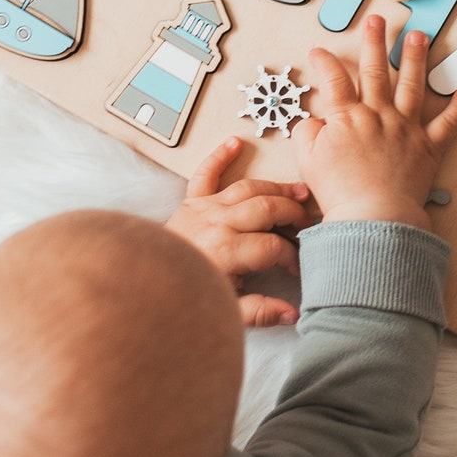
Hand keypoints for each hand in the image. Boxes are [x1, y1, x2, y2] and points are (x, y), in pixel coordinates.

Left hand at [169, 135, 310, 326]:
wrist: (147, 288)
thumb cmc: (188, 299)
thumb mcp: (226, 311)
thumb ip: (260, 311)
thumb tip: (293, 314)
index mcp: (227, 252)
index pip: (273, 246)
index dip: (292, 257)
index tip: (299, 268)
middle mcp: (217, 223)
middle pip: (267, 208)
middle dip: (293, 214)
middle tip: (309, 224)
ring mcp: (203, 208)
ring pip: (248, 188)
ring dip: (276, 187)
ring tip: (299, 191)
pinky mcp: (189, 202)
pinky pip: (205, 174)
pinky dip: (219, 156)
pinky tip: (236, 143)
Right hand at [293, 14, 456, 231]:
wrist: (373, 219)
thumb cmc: (339, 193)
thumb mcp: (308, 162)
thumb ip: (308, 133)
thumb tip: (313, 119)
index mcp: (347, 118)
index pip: (333, 81)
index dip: (324, 63)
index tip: (318, 51)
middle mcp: (378, 115)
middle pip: (375, 71)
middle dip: (374, 42)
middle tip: (376, 20)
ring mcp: (405, 129)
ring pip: (411, 86)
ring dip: (415, 58)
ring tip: (418, 36)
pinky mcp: (428, 148)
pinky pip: (448, 124)